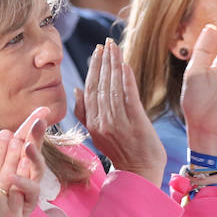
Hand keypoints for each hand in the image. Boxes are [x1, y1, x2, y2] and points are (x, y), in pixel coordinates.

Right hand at [74, 38, 166, 184]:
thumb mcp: (96, 133)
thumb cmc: (121, 152)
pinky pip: (128, 96)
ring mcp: (119, 122)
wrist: (140, 172)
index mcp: (92, 123)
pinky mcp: (135, 122)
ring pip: (113, 88)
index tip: (97, 52)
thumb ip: (85, 112)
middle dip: (102, 62)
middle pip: (100, 86)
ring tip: (115, 48)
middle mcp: (102, 122)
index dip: (93, 70)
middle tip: (105, 44)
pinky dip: (126, 78)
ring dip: (114, 65)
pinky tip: (125, 64)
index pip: (90, 90)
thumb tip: (76, 89)